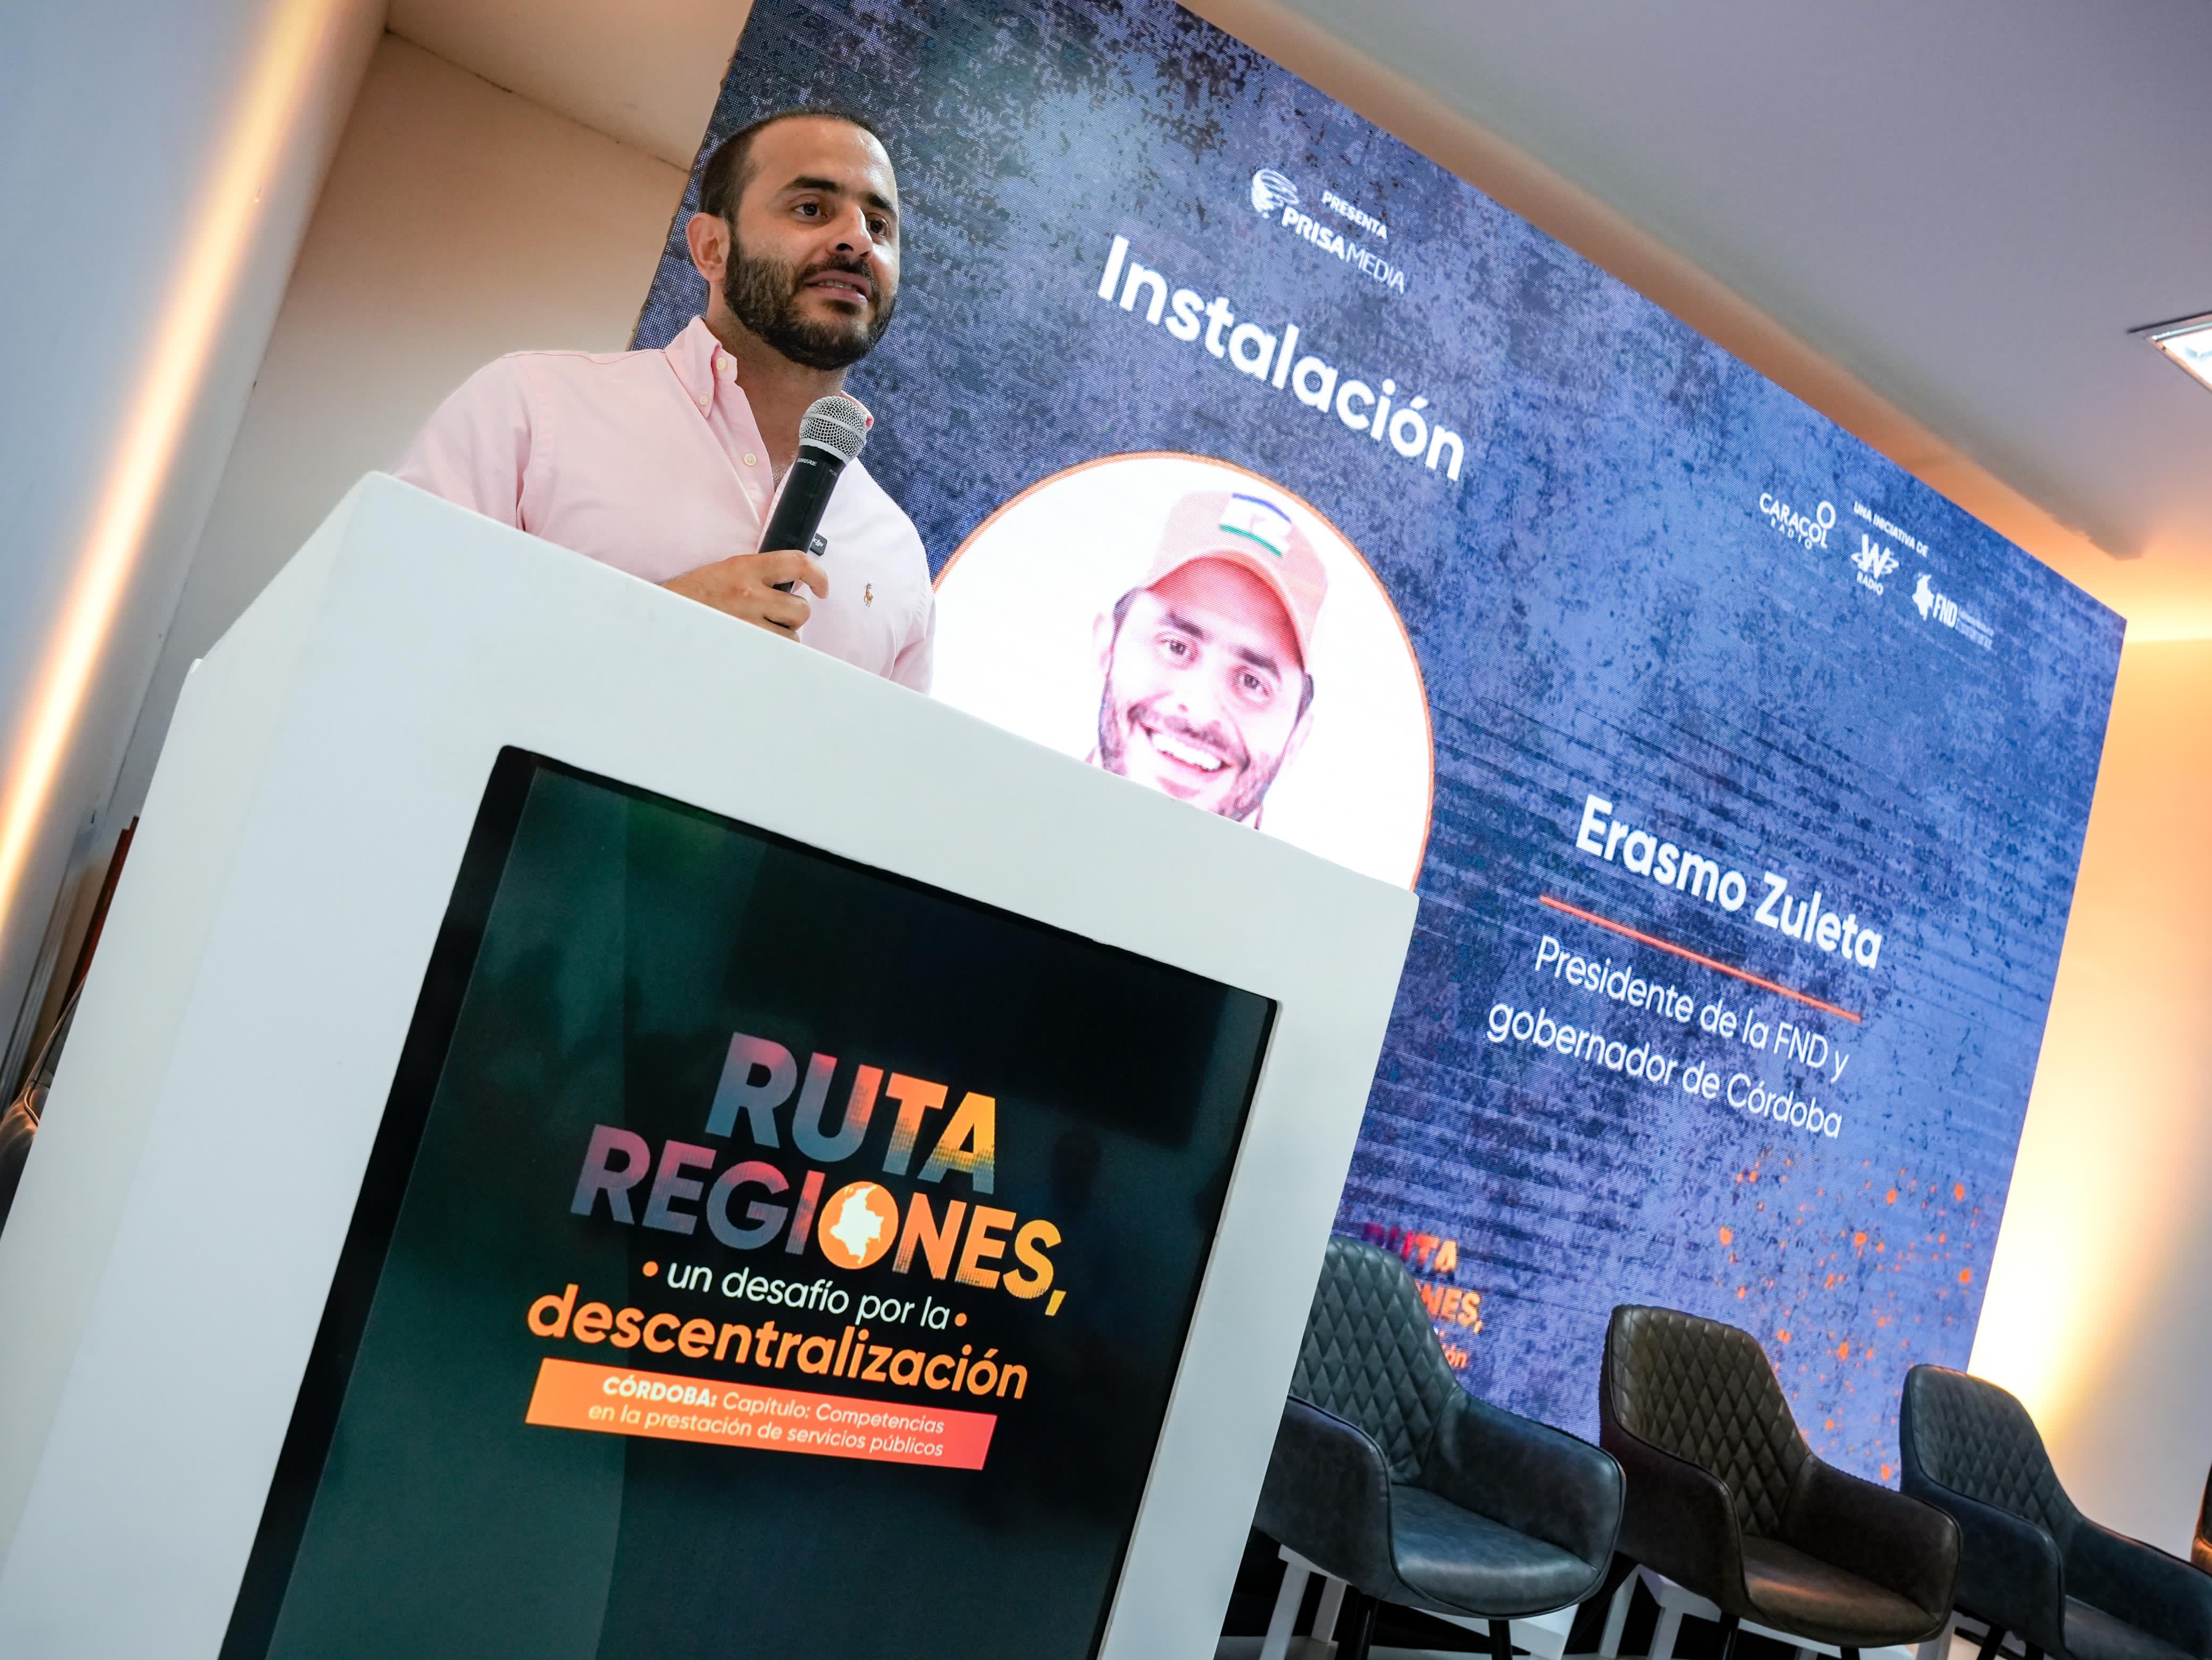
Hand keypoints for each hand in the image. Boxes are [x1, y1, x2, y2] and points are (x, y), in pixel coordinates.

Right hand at [660, 549, 828, 637]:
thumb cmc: (696, 596)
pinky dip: (773, 650)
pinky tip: (758, 643)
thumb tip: (794, 583)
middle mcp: (748, 594)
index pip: (796, 563)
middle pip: (801, 609)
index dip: (818, 575)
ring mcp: (747, 623)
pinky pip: (777, 652)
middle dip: (795, 613)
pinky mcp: (743, 646)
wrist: (667, 614)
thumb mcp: (727, 571)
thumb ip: (761, 574)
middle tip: (779, 614)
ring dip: (783, 634)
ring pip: (792, 636)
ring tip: (762, 629)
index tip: (821, 587)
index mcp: (745, 568)